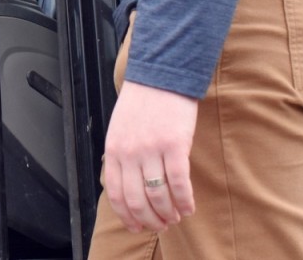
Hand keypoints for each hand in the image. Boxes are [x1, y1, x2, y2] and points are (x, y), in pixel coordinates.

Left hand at [103, 80, 197, 232]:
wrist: (161, 76)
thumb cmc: (142, 102)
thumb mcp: (119, 129)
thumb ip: (121, 156)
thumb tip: (128, 187)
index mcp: (114, 150)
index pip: (115, 194)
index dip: (127, 216)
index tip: (136, 227)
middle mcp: (129, 153)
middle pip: (136, 201)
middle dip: (149, 220)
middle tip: (161, 226)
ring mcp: (151, 149)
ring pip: (157, 197)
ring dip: (168, 214)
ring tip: (176, 217)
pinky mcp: (174, 145)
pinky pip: (178, 183)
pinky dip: (184, 201)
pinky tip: (189, 207)